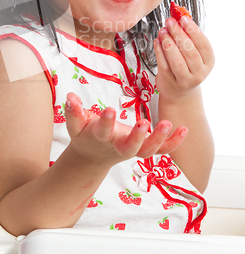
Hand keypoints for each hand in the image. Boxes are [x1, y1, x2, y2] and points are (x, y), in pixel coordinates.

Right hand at [65, 92, 186, 166]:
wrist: (93, 156)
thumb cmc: (86, 136)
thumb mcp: (76, 125)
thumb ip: (73, 112)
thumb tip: (70, 97)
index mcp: (101, 139)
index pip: (103, 131)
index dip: (106, 121)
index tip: (109, 109)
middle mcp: (119, 147)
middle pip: (130, 148)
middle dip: (137, 137)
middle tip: (143, 123)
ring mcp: (133, 150)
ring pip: (148, 151)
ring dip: (159, 139)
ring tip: (167, 123)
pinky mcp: (144, 149)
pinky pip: (161, 150)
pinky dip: (173, 142)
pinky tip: (183, 129)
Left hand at [154, 14, 213, 100]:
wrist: (179, 90)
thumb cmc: (186, 65)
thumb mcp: (193, 51)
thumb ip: (188, 35)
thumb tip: (179, 15)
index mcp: (208, 61)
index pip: (204, 45)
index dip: (193, 30)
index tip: (183, 18)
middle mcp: (199, 72)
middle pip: (189, 51)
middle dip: (178, 34)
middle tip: (169, 22)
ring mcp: (185, 79)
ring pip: (177, 60)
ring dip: (168, 43)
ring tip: (162, 31)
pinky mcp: (170, 82)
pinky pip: (164, 65)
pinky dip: (159, 51)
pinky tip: (157, 41)